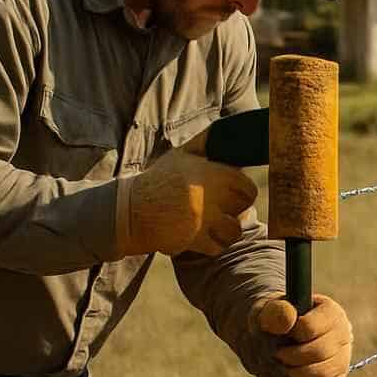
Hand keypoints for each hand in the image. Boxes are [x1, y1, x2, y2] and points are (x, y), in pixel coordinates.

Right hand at [118, 133, 257, 256]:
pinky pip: (217, 247)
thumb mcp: (179, 156)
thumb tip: (221, 129)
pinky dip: (212, 245)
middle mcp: (207, 196)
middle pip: (244, 209)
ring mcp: (201, 219)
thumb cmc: (158, 180)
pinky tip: (203, 237)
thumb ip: (203, 143)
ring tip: (215, 226)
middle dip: (236, 210)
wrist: (130, 210)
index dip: (242, 193)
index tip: (233, 195)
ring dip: (227, 230)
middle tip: (222, 210)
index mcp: (209, 173)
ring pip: (234, 231)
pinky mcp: (192, 239)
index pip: (247, 188)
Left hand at [251, 293, 352, 376]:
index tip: (278, 336)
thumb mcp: (266, 312)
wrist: (272, 343)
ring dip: (298, 376)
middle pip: (321, 352)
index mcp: (329, 311)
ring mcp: (344, 357)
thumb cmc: (271, 323)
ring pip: (326, 374)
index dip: (290, 336)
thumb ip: (274, 312)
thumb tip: (288, 316)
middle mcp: (343, 333)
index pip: (310, 327)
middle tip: (277, 356)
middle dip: (292, 359)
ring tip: (284, 370)